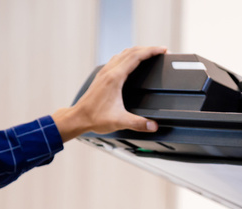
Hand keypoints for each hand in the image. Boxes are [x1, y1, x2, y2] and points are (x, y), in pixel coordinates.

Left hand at [52, 45, 166, 142]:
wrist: (78, 118)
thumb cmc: (94, 117)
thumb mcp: (120, 121)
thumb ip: (139, 124)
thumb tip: (153, 125)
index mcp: (115, 78)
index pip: (136, 57)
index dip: (151, 51)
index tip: (162, 50)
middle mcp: (109, 72)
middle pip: (131, 51)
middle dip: (148, 49)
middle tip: (160, 51)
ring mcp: (104, 73)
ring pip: (123, 54)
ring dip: (137, 51)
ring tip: (148, 53)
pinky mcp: (102, 77)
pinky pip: (117, 60)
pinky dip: (128, 56)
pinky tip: (130, 62)